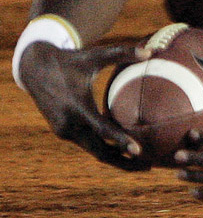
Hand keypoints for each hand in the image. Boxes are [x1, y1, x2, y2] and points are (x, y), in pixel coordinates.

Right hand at [18, 40, 151, 170]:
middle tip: (149, 166)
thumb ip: (122, 53)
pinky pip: (87, 144)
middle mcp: (69, 124)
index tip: (139, 151)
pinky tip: (122, 150)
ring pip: (93, 151)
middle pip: (99, 152)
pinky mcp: (63, 132)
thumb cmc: (71, 61)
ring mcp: (64, 131)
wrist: (36, 70)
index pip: (102, 130)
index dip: (121, 141)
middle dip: (123, 162)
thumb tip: (152, 51)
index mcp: (77, 107)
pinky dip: (104, 150)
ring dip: (115, 159)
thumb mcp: (95, 55)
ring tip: (141, 163)